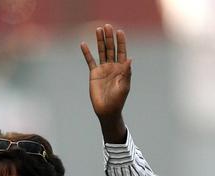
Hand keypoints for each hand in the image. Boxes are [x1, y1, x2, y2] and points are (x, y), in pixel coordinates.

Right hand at [80, 24, 130, 142]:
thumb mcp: (124, 86)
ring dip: (100, 41)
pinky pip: (90, 60)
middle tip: (107, 26)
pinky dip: (87, 52)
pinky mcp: (94, 73)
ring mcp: (103, 69)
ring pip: (101, 51)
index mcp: (122, 68)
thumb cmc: (118, 100)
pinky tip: (84, 44)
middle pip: (111, 48)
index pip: (122, 51)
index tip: (119, 32)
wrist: (107, 110)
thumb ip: (127, 73)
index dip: (121, 42)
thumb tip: (130, 59)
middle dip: (109, 37)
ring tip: (98, 29)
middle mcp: (113, 66)